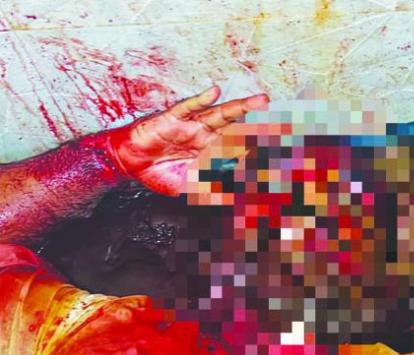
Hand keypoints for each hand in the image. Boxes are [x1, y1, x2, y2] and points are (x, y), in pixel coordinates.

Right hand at [107, 85, 268, 195]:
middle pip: (237, 127)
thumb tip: (233, 202)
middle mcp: (205, 135)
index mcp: (211, 151)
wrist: (130, 164)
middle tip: (283, 120)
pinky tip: (215, 93)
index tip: (281, 147)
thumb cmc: (159, 173)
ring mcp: (191, 126)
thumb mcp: (189, 188)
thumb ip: (211, 192)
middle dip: (259, 123)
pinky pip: (188, 107)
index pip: (239, 147)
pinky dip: (200, 100)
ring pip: (220, 114)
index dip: (258, 147)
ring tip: (261, 101)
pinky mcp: (172, 120)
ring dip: (241, 108)